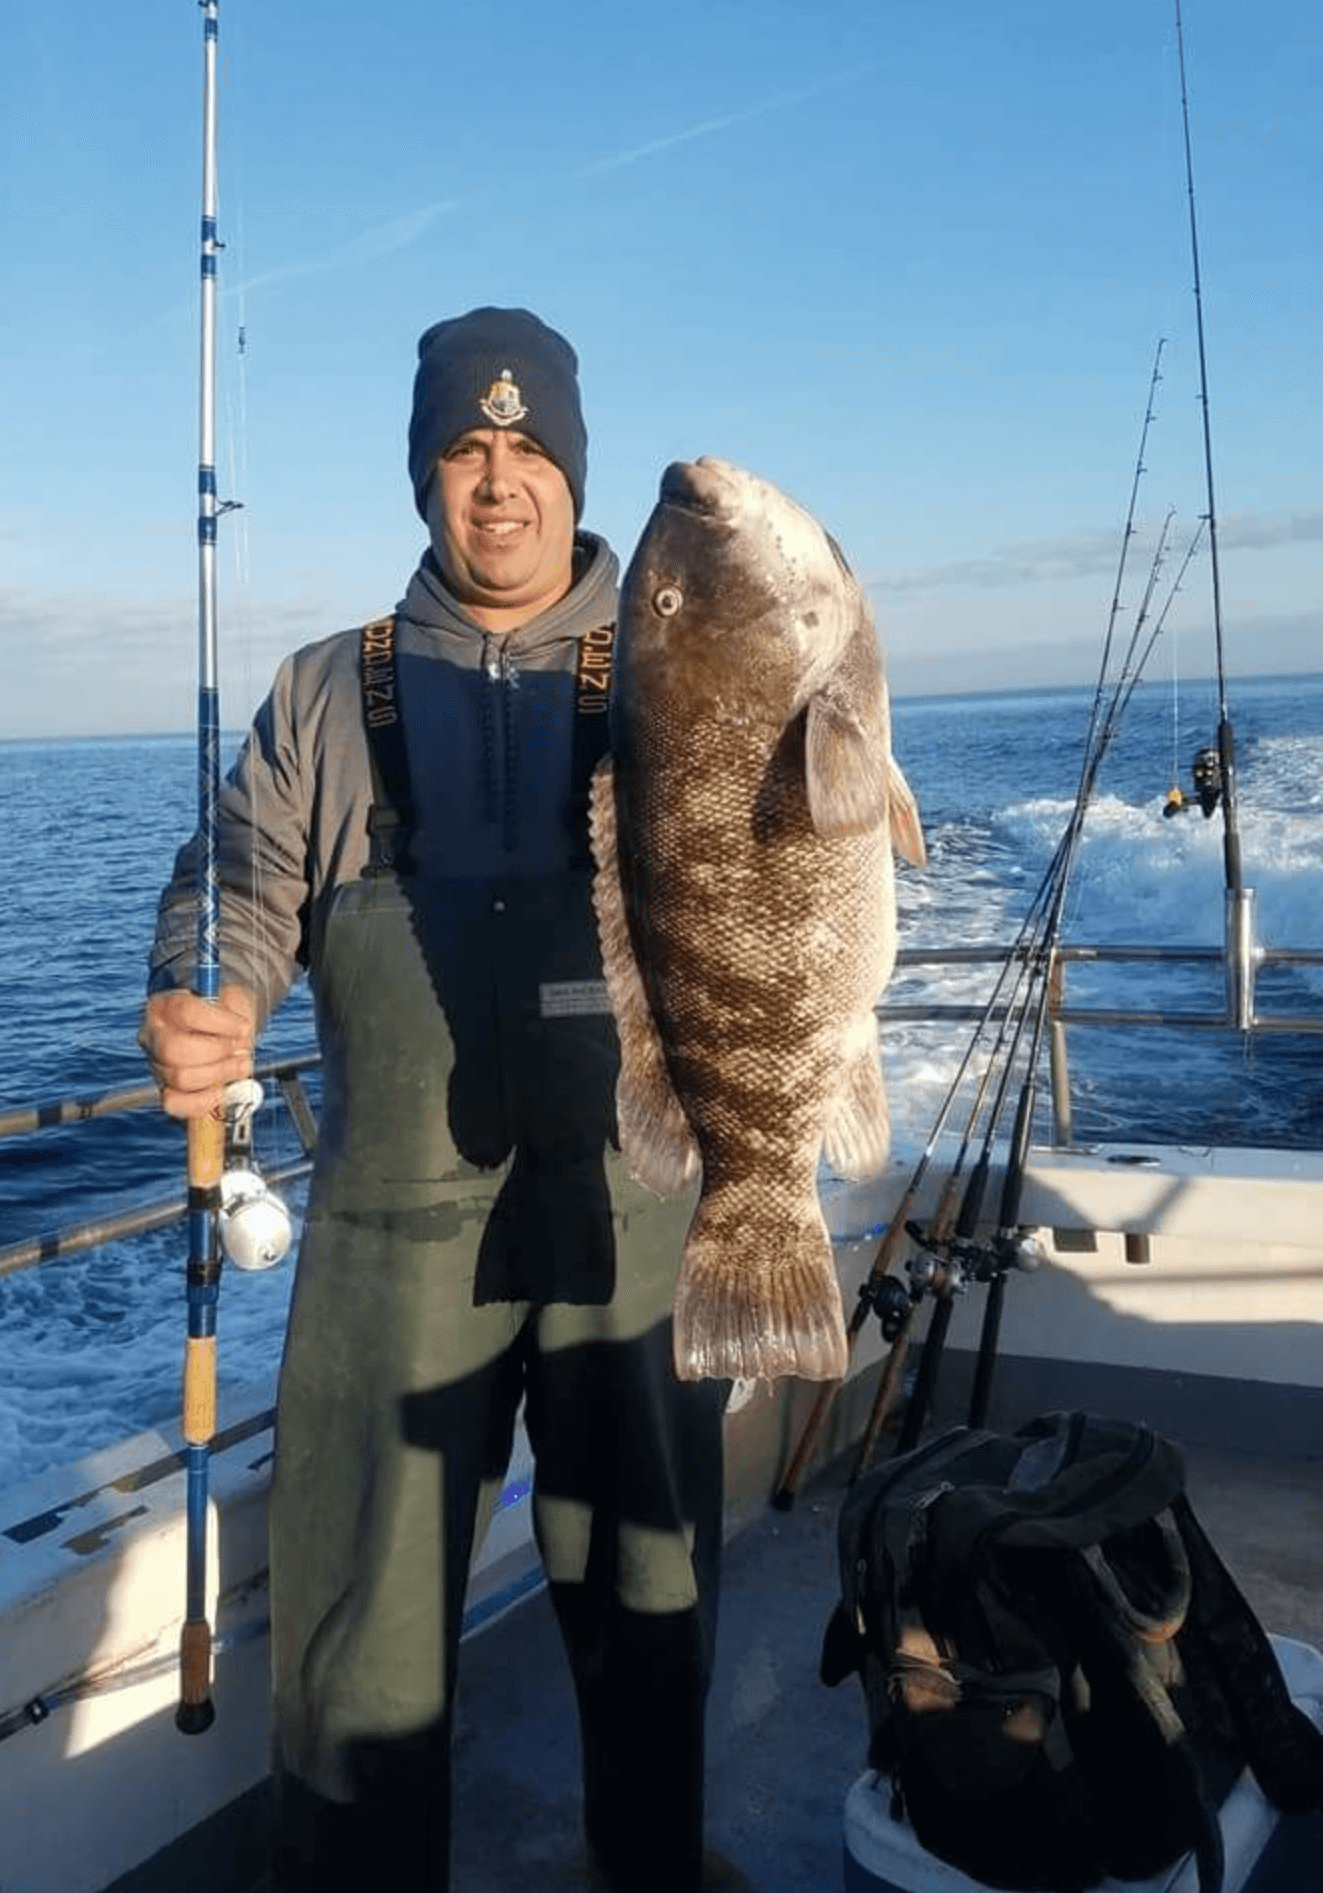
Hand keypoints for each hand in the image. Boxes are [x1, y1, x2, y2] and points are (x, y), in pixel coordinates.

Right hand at [139, 985, 256, 1118]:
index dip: (219, 1022)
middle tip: (241, 1050)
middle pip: (174, 1048)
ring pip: (179, 1077)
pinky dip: (204, 1100)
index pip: (184, 1012)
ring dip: (218, 1074)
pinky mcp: (166, 1089)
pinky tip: (222, 1089)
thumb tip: (242, 1034)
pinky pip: (175, 1103)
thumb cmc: (227, 1011)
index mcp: (166, 1005)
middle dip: (217, 1051)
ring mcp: (157, 1065)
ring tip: (240, 1066)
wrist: (228, 1026)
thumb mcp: (234, 999)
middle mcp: (154, 1035)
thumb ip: (235, 1011)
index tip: (243, 1027)